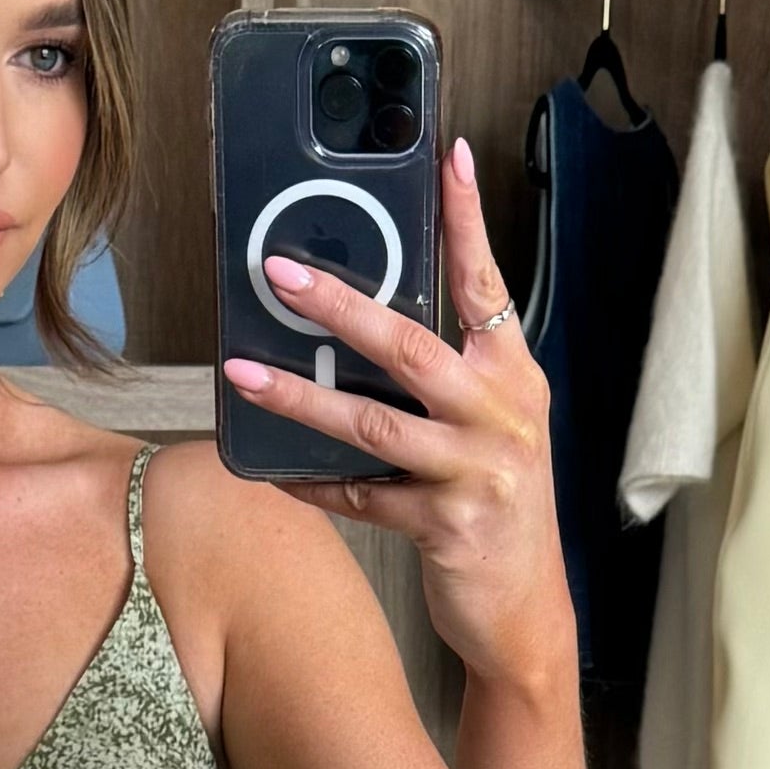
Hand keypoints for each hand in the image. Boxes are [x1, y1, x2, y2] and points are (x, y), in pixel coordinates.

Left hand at [222, 134, 573, 698]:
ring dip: (299, 398)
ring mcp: (476, 471)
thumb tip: (363, 333)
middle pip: (410, 345)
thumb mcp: (490, 430)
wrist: (526, 612)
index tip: (445, 156)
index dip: (465, 219)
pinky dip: (314, 482)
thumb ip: (447, 380)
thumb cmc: (498, 510)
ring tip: (242, 372)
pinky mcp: (446, 527)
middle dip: (339, 305)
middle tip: (279, 272)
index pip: (486, 282)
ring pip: (373, 423)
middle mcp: (501, 413)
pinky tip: (272, 470)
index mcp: (514, 375)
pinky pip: (361, 496)